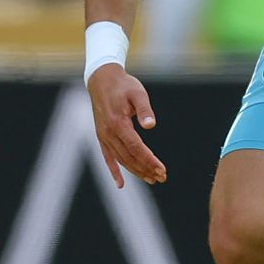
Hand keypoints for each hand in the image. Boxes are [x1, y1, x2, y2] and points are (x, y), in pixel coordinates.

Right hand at [87, 64, 166, 187]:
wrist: (102, 79)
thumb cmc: (124, 85)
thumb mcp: (138, 93)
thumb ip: (144, 109)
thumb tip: (151, 125)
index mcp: (118, 123)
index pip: (136, 148)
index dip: (149, 160)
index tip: (162, 169)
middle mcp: (108, 133)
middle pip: (129, 157)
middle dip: (146, 169)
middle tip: (162, 177)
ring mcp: (103, 136)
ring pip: (120, 159)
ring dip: (135, 171)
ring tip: (151, 179)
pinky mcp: (101, 136)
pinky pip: (107, 157)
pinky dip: (114, 171)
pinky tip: (120, 184)